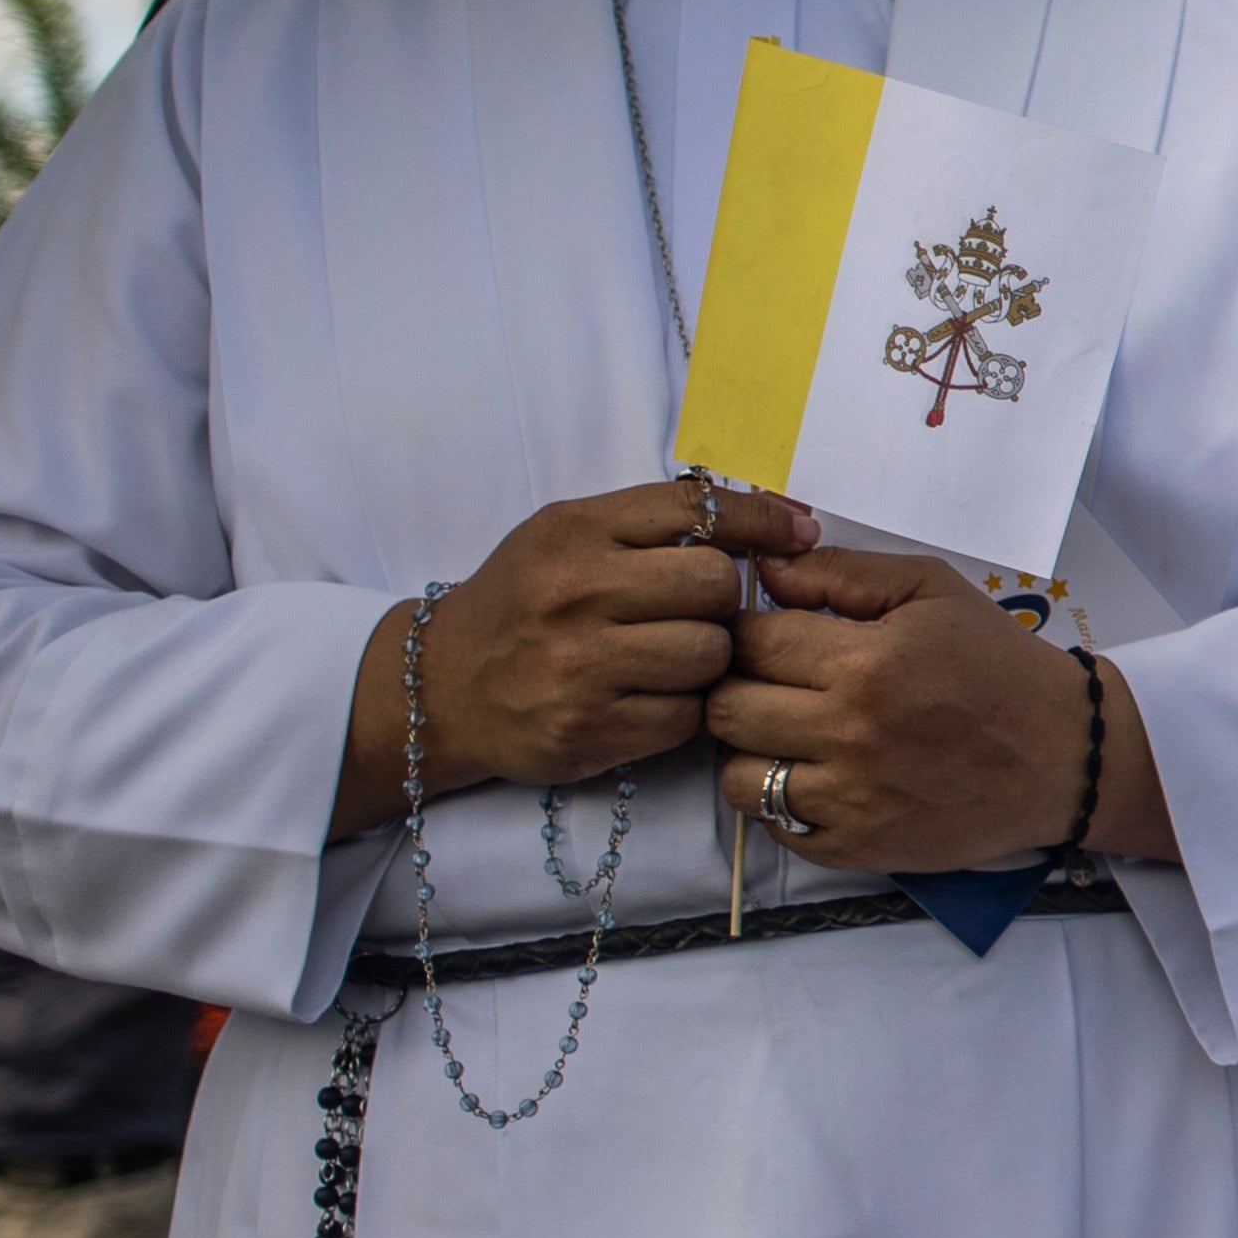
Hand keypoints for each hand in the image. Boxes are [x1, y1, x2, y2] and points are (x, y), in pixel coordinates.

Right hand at [348, 481, 815, 813]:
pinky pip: (687, 715)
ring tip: (668, 658)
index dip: (761, 521)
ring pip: (710, 653)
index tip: (797, 535)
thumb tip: (788, 523)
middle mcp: (574, 592)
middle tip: (693, 613)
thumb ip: (659, 521)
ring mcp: (580, 664)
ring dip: (707, 660)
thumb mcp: (570, 537)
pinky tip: (648, 698)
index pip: (696, 509)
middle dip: (721, 601)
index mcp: (573, 531)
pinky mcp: (589, 727)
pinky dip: (682, 710)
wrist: (440, 688)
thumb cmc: (524, 603)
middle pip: (715, 585)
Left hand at [705, 549, 1165, 874]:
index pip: (748, 641)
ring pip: (737, 776)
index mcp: (866, 661)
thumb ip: (844, 573)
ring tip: (786, 735)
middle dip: (737, 688)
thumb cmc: (998, 664)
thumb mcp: (934, 590)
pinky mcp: (858, 846)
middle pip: (726, 709)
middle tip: (770, 685)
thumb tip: (766, 573)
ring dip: (751, 752)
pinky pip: (775, 829)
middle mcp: (850, 732)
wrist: (1066, 755)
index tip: (766, 637)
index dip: (746, 633)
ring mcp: (851, 798)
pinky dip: (782, 804)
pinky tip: (816, 778)